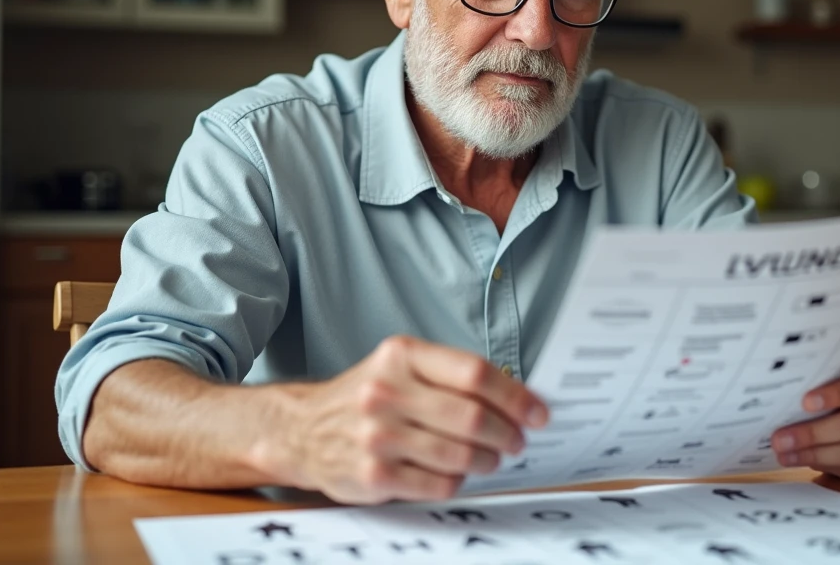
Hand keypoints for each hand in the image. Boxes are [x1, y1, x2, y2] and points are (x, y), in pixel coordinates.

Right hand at [270, 336, 548, 503]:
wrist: (302, 428)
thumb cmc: (367, 395)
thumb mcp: (401, 366)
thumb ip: (451, 376)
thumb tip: (518, 397)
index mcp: (402, 355)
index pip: (475, 374)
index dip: (516, 396)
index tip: (538, 412)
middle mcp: (386, 391)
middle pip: (473, 417)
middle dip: (508, 434)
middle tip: (518, 440)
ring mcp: (377, 435)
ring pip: (460, 455)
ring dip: (488, 460)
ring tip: (492, 459)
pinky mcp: (372, 474)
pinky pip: (438, 484)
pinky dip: (458, 481)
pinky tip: (458, 473)